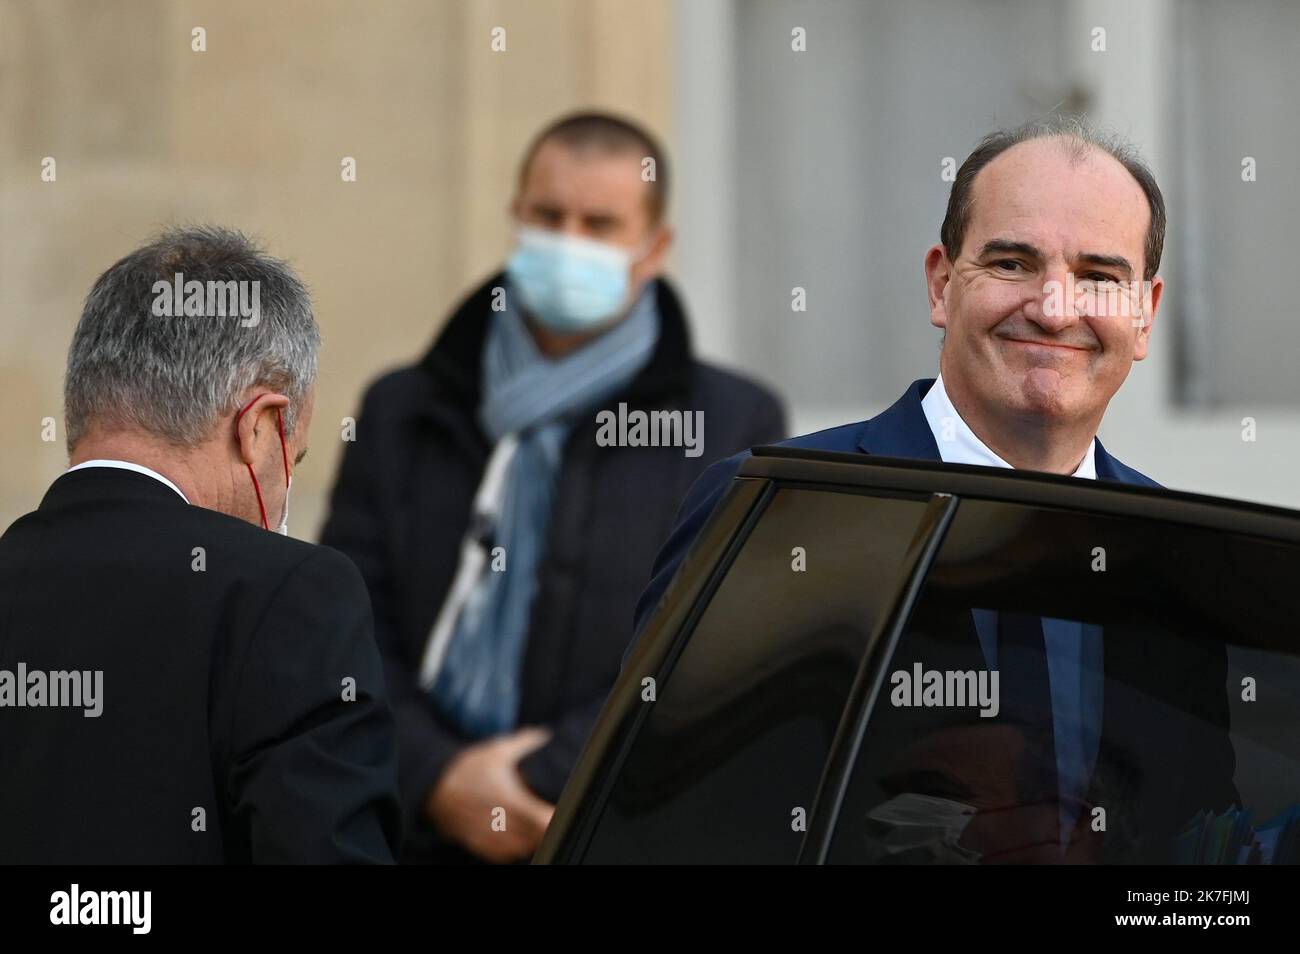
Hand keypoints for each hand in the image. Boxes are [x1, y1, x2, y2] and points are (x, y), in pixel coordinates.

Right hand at [426, 727, 555, 862]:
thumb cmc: (467, 768)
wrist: (433, 786)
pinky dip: (513, 849)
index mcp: (510, 800)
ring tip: (531, 824)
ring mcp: (489, 836)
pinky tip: (514, 835)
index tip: (561, 811)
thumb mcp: (497, 750)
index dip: (555, 819)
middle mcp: (501, 822)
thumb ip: (525, 742)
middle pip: (536, 838)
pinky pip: (503, 856)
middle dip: (545, 829)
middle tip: (547, 815)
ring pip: (521, 849)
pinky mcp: (478, 844)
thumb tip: (546, 733)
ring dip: (530, 840)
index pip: (543, 821)